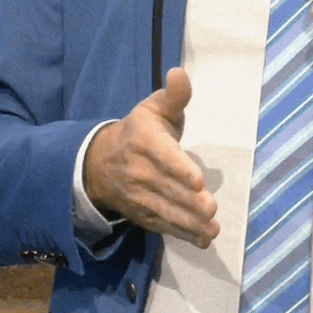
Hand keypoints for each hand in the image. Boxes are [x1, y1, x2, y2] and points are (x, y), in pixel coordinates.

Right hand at [82, 68, 218, 247]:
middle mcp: (139, 171)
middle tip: (211, 209)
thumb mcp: (154, 108)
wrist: (101, 162)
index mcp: (144, 141)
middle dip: (189, 201)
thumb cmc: (140, 131)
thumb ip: (174, 95)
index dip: (179, 168)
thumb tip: (180, 73)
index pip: (162, 156)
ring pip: (165, 211)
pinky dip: (182, 234)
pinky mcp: (143, 214)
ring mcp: (140, 196)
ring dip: (188, 222)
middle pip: (166, 188)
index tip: (197, 180)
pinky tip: (202, 240)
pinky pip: (162, 225)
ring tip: (211, 228)